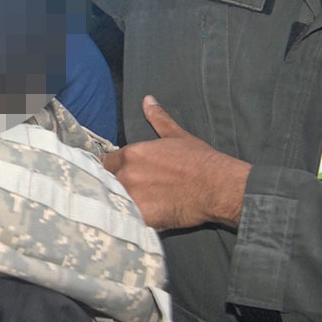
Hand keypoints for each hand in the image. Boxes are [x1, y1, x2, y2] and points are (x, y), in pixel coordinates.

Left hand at [102, 95, 249, 230]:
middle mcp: (127, 175)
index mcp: (132, 154)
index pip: (104, 164)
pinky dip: (129, 222)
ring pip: (113, 204)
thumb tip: (147, 100)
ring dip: (118, 206)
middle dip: (111, 189)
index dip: (108, 171)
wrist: (218, 186)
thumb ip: (158, 118)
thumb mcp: (177, 136)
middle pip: (106, 185)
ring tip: (127, 210)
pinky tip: (136, 222)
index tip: (114, 176)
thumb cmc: (199, 160)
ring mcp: (133, 198)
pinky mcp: (142, 218)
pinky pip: (126, 221)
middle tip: (121, 195)